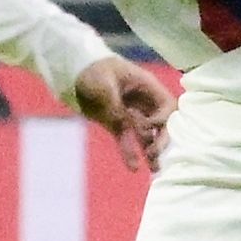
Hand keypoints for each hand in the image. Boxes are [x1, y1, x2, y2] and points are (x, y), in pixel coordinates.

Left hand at [73, 55, 172, 173]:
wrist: (73, 71)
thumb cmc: (92, 70)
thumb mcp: (102, 85)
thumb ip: (115, 106)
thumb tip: (125, 125)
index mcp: (147, 87)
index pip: (168, 106)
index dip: (163, 119)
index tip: (149, 127)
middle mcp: (144, 102)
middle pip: (163, 124)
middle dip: (162, 140)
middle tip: (154, 155)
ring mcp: (132, 114)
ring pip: (148, 135)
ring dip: (152, 151)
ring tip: (155, 169)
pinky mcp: (117, 124)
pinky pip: (127, 140)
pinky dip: (130, 153)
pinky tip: (133, 167)